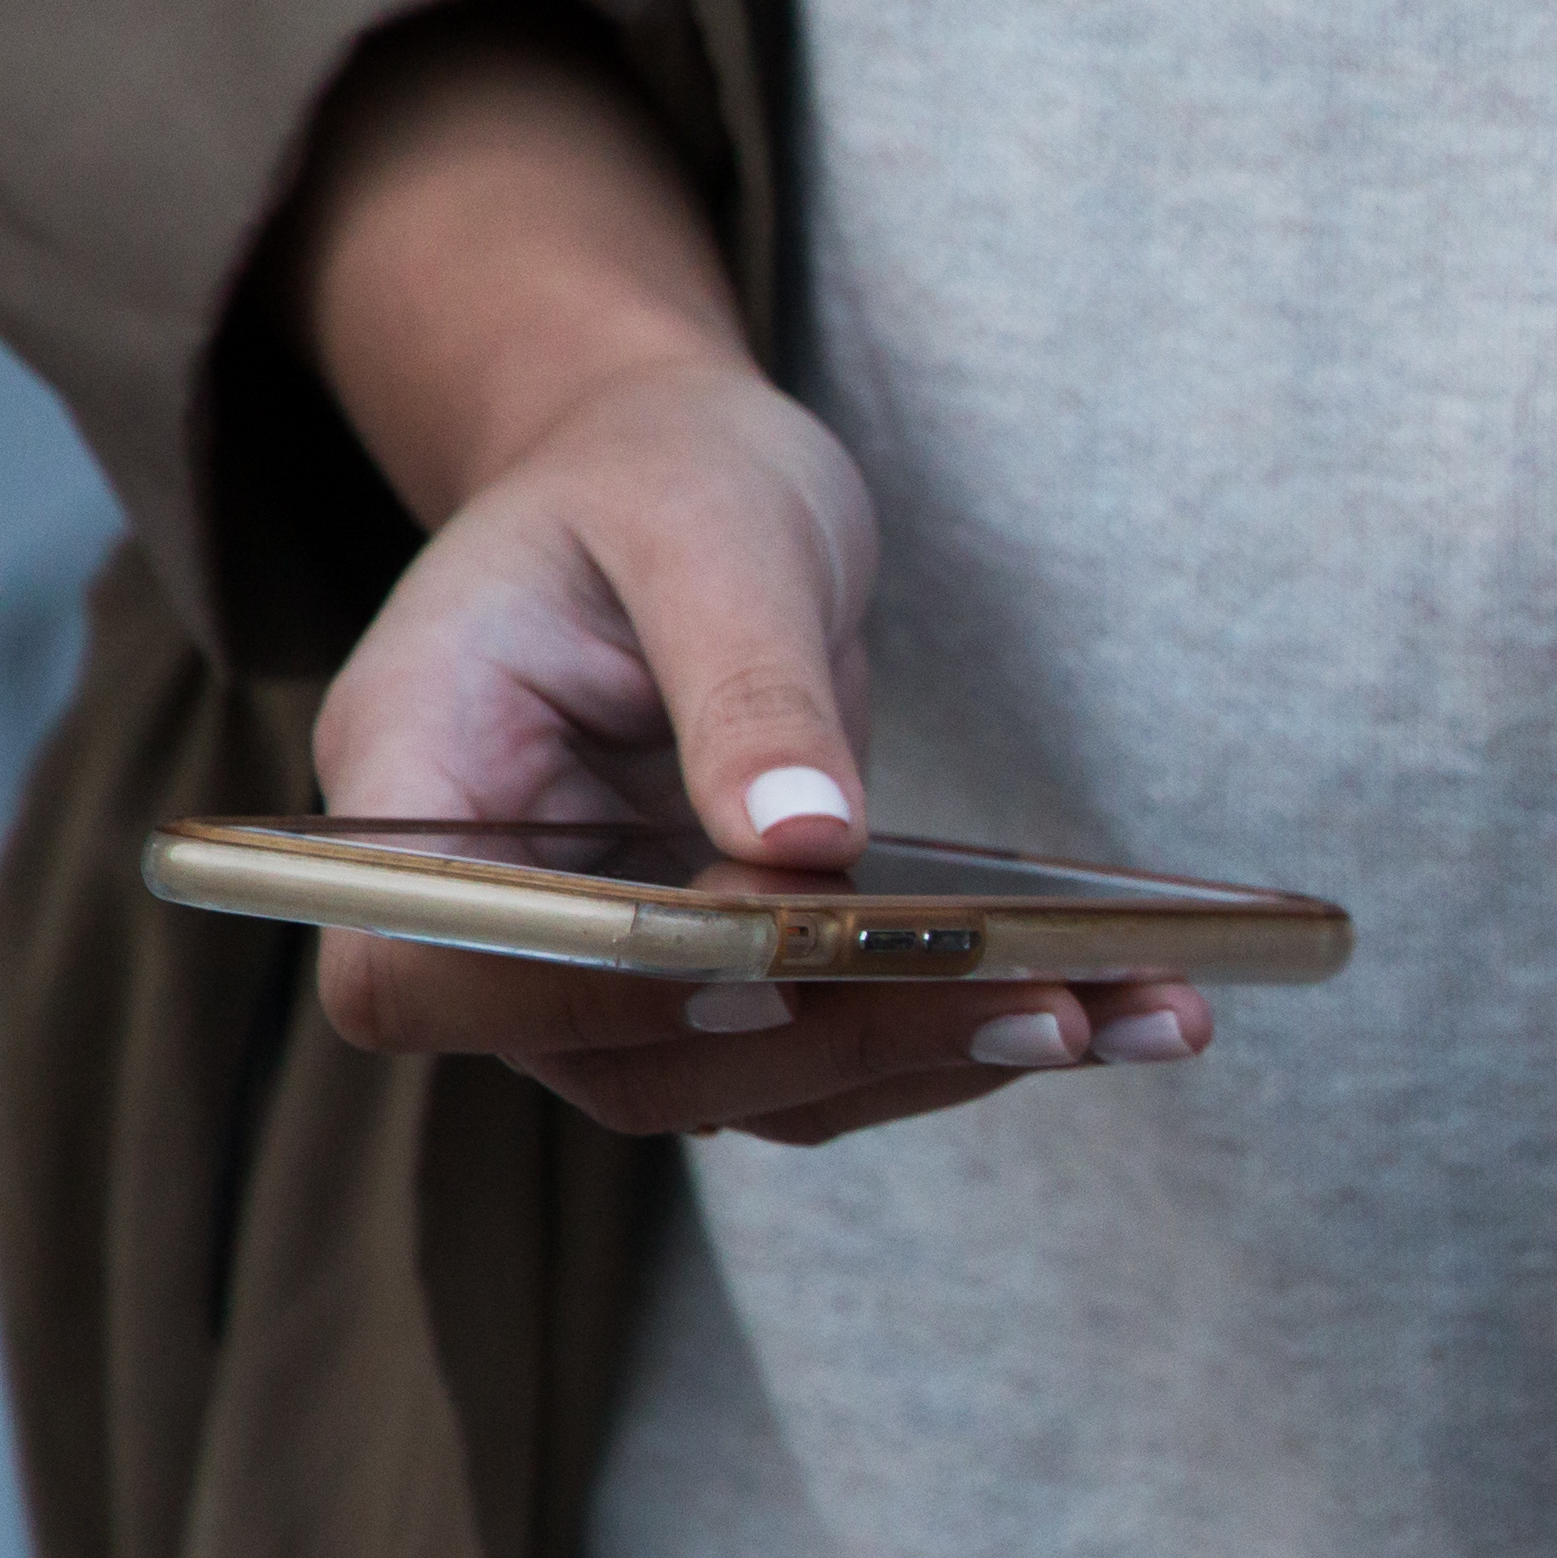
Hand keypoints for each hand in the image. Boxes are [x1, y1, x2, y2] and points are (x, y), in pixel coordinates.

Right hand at [283, 7, 1208, 1141]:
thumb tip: (810, 848)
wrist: (682, 484)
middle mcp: (495, 908)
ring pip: (748, 1080)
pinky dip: (969, 1036)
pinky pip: (833, 1051)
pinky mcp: (727, 978)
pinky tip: (1131, 1004)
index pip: (411, 970)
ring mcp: (608, 968)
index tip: (749, 965)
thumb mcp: (708, 529)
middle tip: (1045, 1003)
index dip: (556, 1002)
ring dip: (939, 1063)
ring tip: (1145, 1013)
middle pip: (620, 1057)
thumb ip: (746, 685)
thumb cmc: (661, 476)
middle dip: (839, 1044)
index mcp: (414, 777)